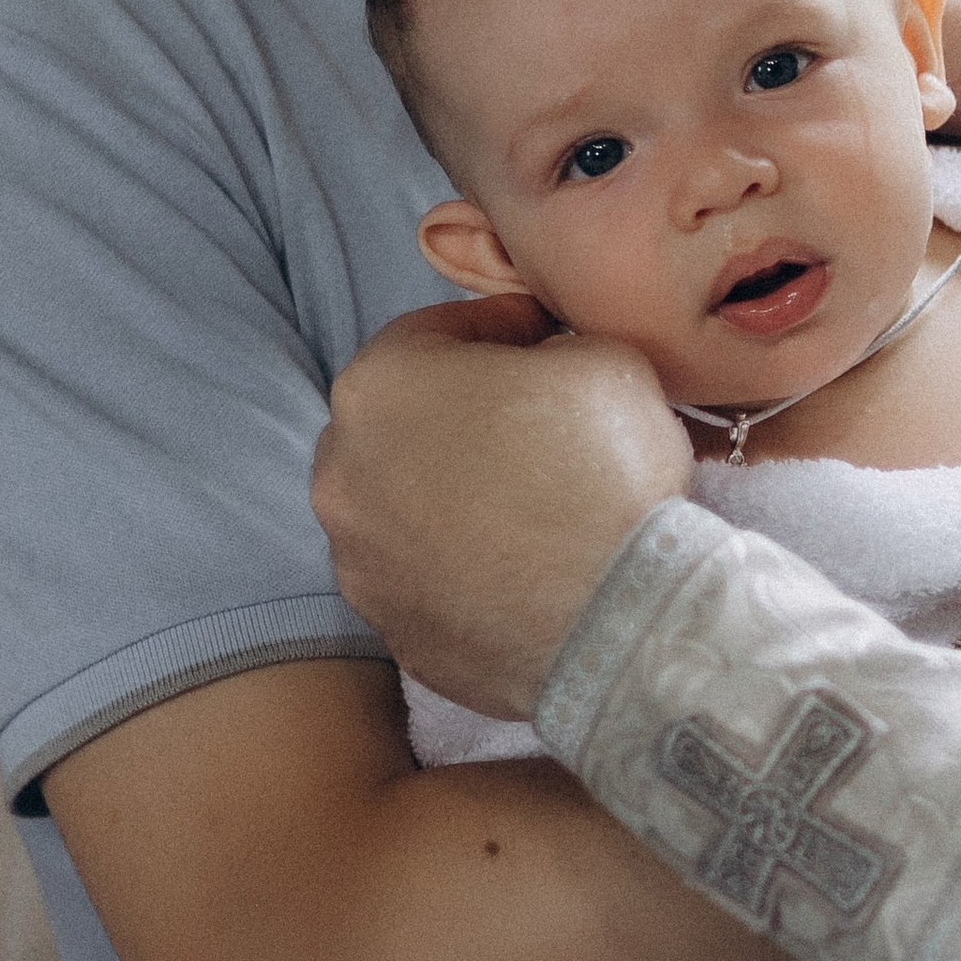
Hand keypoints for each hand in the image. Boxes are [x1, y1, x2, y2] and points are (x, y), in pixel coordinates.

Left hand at [313, 296, 690, 719]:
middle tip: (540, 426)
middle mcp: (342, 473)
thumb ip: (557, 343)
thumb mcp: (605, 358)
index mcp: (379, 384)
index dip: (505, 329)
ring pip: (408, 507)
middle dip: (468, 417)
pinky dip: (467, 568)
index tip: (550, 341)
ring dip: (460, 496)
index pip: (438, 331)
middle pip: (408, 423)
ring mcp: (359, 563)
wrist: (618, 619)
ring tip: (536, 506)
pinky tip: (527, 568)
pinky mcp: (392, 631)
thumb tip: (550, 362)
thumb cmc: (605, 472)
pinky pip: (428, 581)